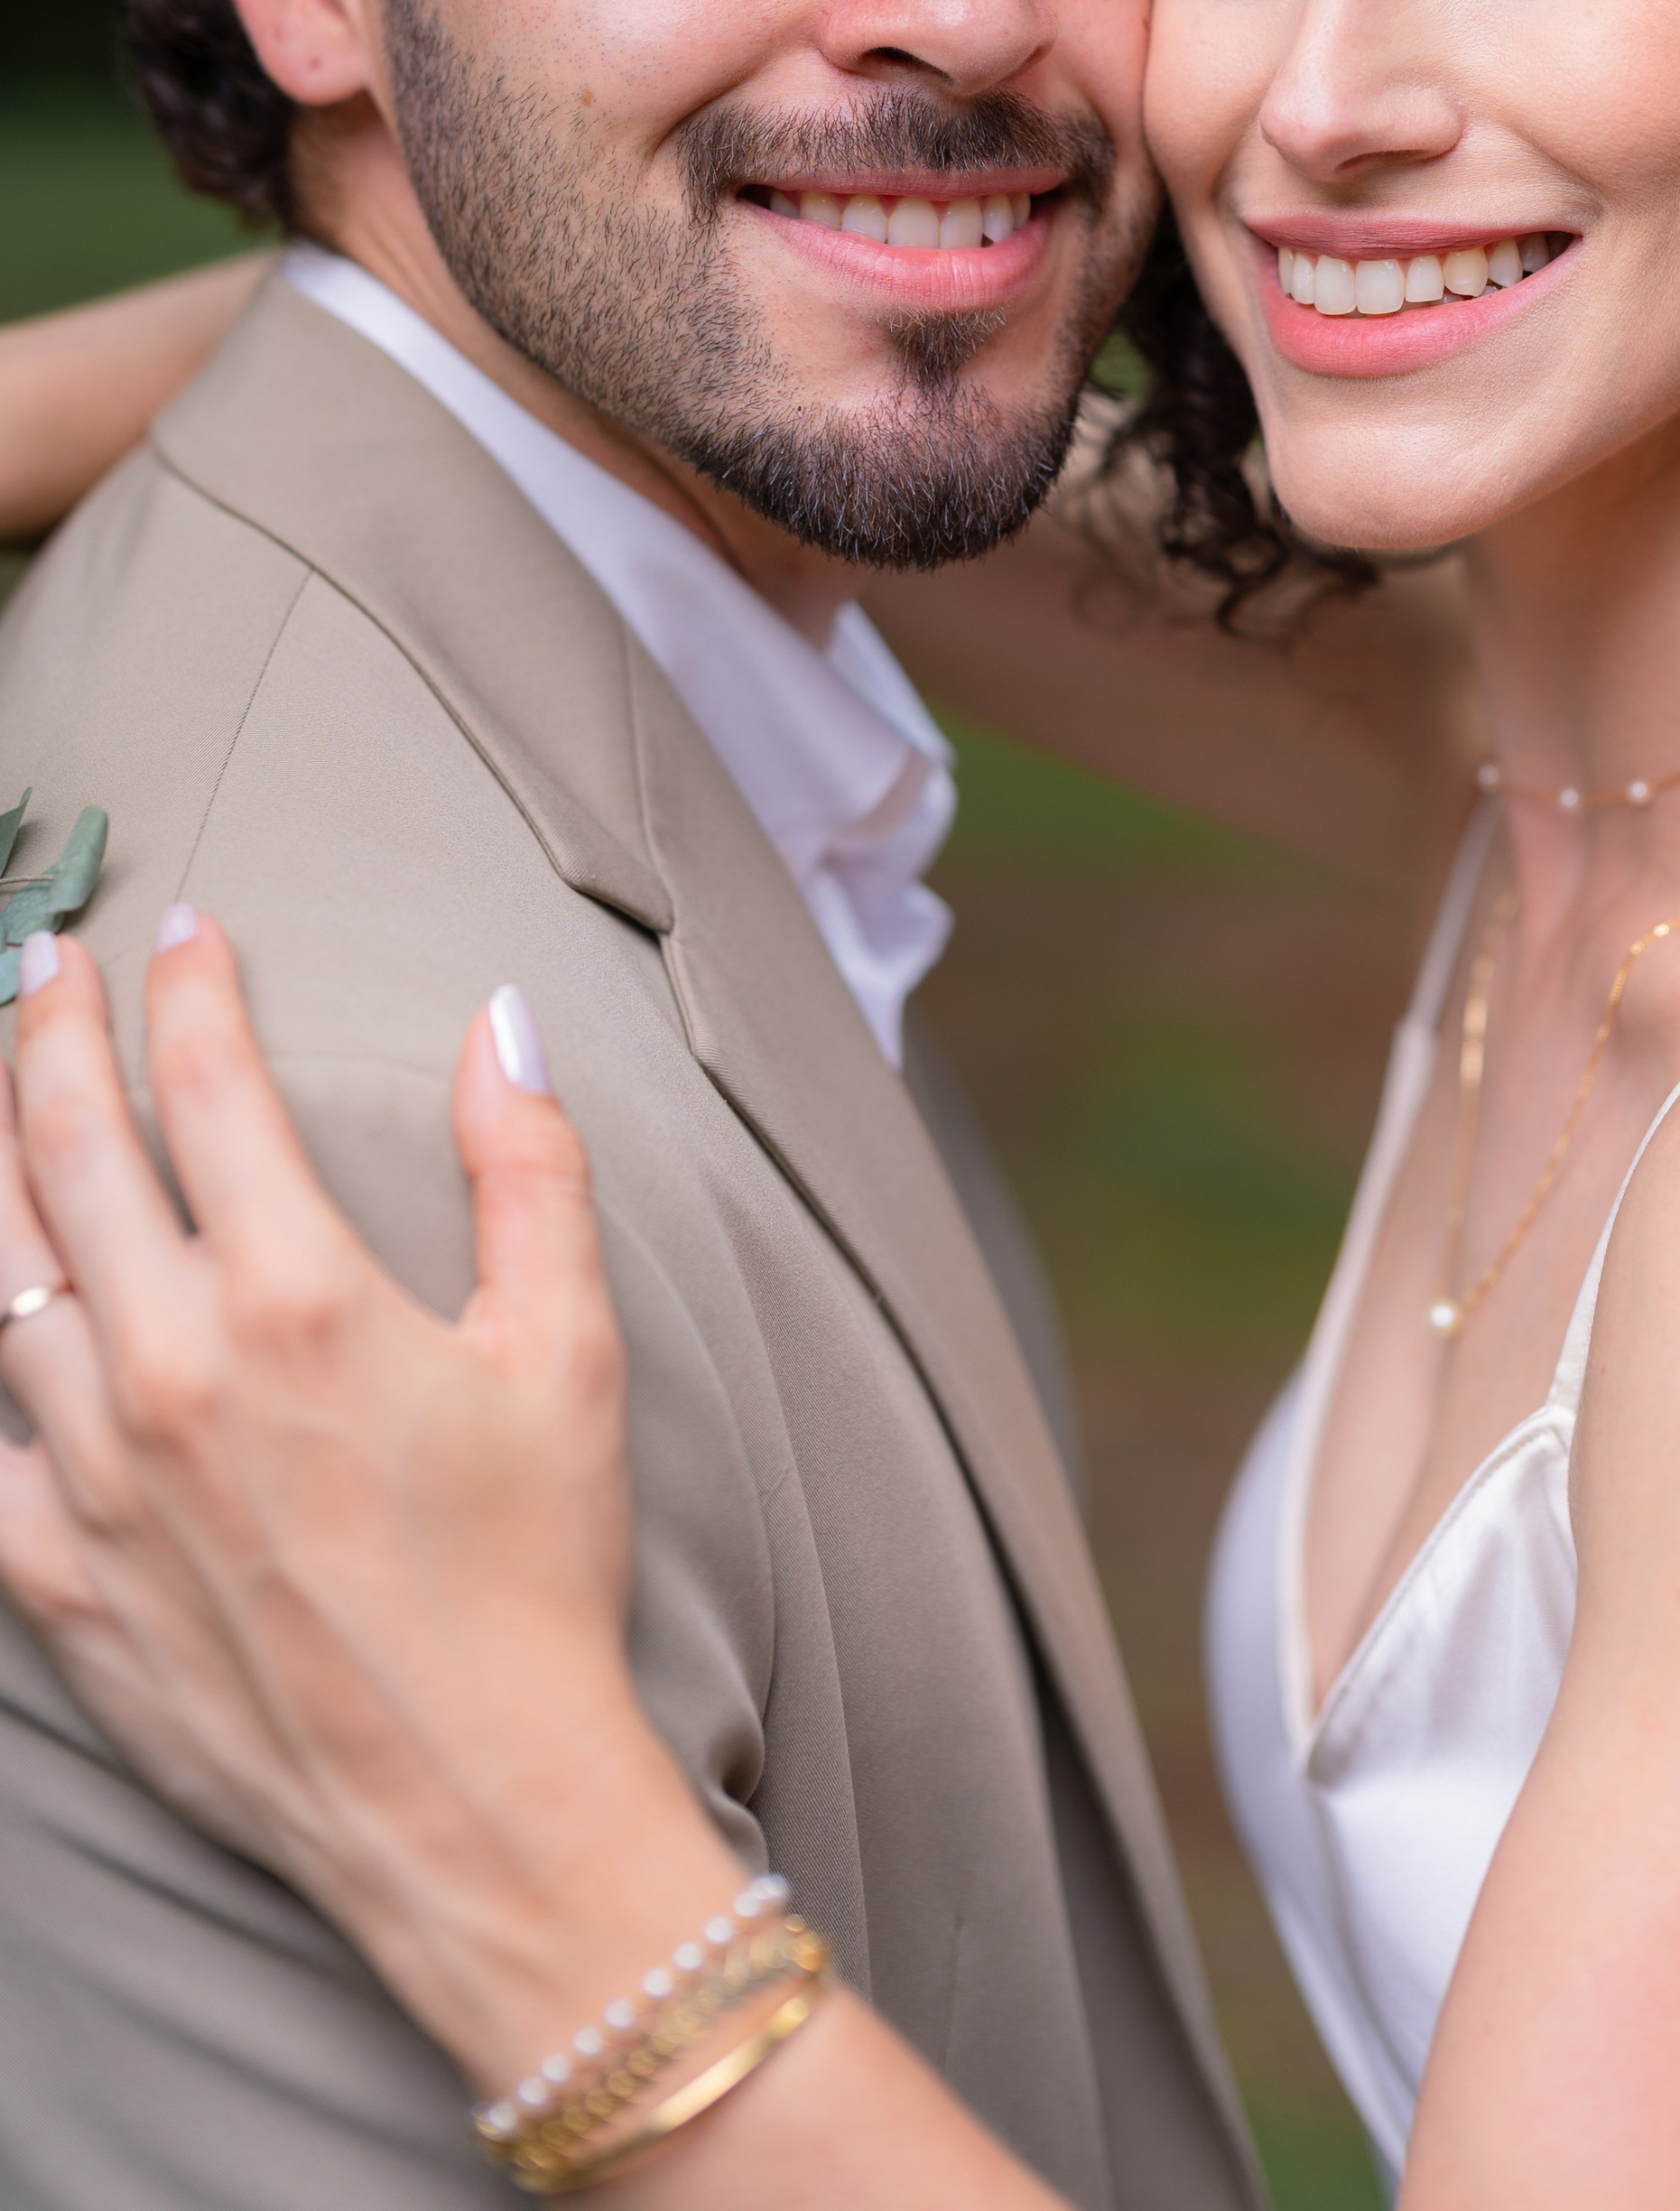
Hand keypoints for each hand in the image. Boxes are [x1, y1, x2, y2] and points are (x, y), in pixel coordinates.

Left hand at [0, 917, 728, 2085]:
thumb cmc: (533, 1575)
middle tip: (42, 964)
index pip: (209, 1085)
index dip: (188, 990)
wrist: (468, 1804)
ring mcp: (94, 1475)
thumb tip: (497, 1023)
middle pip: (67, 1148)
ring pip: (0, 1271)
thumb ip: (528, 1167)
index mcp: (301, 1295)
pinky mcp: (51, 1576)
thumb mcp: (567, 1349)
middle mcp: (173, 1367)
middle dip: (46, 1030)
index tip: (180, 931)